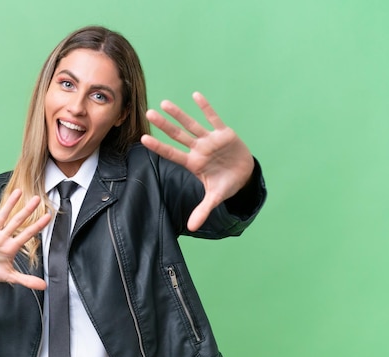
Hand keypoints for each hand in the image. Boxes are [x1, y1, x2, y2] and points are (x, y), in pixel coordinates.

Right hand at [0, 189, 51, 289]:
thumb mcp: (9, 277)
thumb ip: (26, 280)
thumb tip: (44, 286)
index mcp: (10, 247)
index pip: (27, 234)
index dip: (37, 226)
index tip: (49, 216)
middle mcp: (2, 237)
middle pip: (16, 222)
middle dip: (27, 211)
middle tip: (37, 198)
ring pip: (1, 216)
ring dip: (9, 205)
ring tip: (18, 191)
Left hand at [141, 92, 253, 231]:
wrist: (245, 174)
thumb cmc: (226, 184)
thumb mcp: (215, 197)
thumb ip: (203, 209)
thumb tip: (192, 228)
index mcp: (193, 163)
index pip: (172, 154)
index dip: (159, 147)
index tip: (143, 139)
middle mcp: (198, 149)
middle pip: (177, 135)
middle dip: (164, 125)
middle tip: (148, 113)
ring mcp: (209, 140)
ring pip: (191, 124)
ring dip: (179, 114)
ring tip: (164, 103)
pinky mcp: (223, 133)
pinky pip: (213, 118)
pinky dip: (205, 107)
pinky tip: (195, 95)